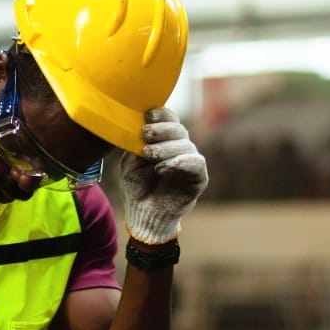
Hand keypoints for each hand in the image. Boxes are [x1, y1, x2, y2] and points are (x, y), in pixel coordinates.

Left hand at [120, 107, 208, 243]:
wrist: (144, 215)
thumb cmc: (136, 187)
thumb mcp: (130, 162)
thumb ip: (136, 144)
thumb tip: (139, 124)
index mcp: (164, 141)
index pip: (169, 120)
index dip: (161, 115)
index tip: (148, 116)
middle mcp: (180, 149)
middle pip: (179, 129)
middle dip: (161, 130)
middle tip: (145, 135)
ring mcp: (190, 163)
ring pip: (186, 145)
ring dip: (167, 148)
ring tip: (150, 156)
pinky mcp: (199, 179)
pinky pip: (197, 164)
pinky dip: (183, 161)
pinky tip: (168, 165)